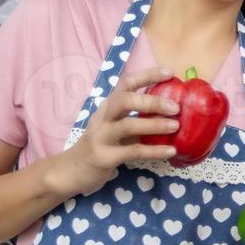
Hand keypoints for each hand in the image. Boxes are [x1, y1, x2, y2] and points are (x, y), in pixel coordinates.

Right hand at [49, 67, 180, 195]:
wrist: (70, 171)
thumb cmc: (99, 146)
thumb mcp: (113, 127)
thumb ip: (134, 118)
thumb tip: (168, 113)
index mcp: (108, 107)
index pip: (126, 83)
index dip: (148, 75)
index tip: (170, 72)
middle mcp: (103, 118)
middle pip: (125, 100)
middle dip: (152, 101)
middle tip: (175, 108)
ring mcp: (101, 137)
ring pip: (128, 125)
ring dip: (154, 125)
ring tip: (175, 126)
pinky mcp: (104, 157)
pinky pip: (132, 152)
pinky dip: (154, 151)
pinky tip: (170, 151)